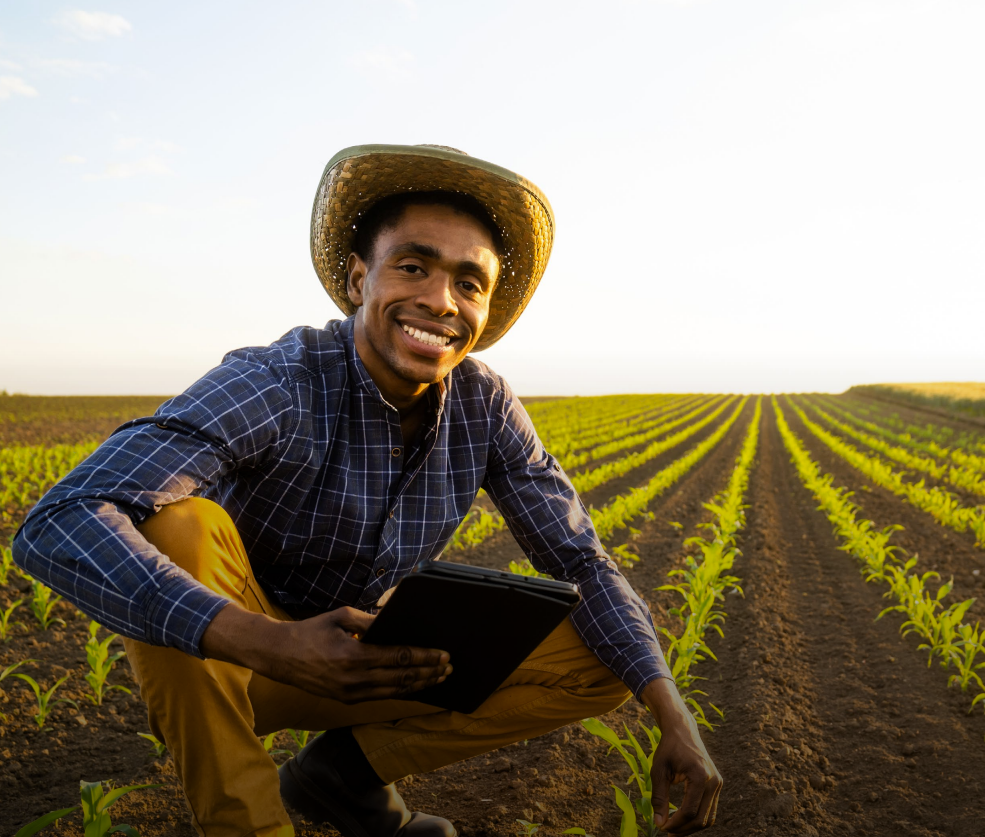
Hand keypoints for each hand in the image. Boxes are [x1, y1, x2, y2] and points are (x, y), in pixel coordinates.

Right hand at [200, 603, 451, 702]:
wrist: (279, 656)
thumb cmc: (311, 631)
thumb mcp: (340, 617)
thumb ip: (368, 620)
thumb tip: (394, 621)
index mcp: (354, 655)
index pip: (399, 658)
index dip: (424, 658)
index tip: (443, 655)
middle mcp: (354, 679)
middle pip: (401, 679)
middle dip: (428, 673)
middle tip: (449, 667)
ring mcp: (350, 693)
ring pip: (393, 692)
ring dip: (419, 685)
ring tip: (439, 678)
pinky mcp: (345, 700)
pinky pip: (380, 697)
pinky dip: (401, 692)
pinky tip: (414, 687)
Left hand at [641, 678, 722, 834]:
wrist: (682, 731)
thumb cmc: (668, 748)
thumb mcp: (659, 770)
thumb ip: (659, 797)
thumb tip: (659, 823)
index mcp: (700, 776)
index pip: (690, 811)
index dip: (675, 824)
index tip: (661, 828)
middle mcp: (714, 781)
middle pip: (701, 818)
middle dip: (683, 829)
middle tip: (666, 831)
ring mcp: (718, 784)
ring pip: (708, 818)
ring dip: (691, 827)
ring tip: (673, 829)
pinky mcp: (717, 785)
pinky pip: (710, 809)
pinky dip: (697, 818)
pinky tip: (682, 819)